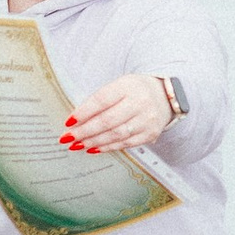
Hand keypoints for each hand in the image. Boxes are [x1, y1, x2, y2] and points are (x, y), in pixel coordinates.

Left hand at [60, 70, 174, 155]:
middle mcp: (139, 103)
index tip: (69, 121)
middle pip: (107, 120)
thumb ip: (100, 101)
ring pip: (116, 134)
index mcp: (128, 86)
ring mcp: (146, 120)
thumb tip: (77, 120)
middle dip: (84, 131)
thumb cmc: (136, 90)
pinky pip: (125, 143)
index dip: (83, 112)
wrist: (166, 95)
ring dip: (93, 141)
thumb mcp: (120, 86)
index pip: (101, 100)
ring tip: (78, 144)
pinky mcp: (150, 133)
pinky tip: (95, 148)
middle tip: (68, 137)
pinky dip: (108, 147)